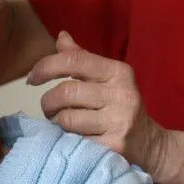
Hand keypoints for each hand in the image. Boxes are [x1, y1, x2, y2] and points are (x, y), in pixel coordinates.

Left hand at [28, 31, 167, 177]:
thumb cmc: (120, 107)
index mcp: (118, 71)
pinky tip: (76, 139)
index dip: (45, 67)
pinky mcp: (114, 147)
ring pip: (67, 118)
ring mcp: (120, 121)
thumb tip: (61, 37)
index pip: (73, 60)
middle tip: (49, 109)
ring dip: (57, 122)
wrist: (151, 145)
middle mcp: (122, 94)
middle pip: (66, 92)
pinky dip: (68, 140)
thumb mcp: (107, 79)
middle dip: (48, 102)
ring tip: (64, 124)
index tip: (32, 79)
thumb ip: (82, 59)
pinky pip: (75, 141)